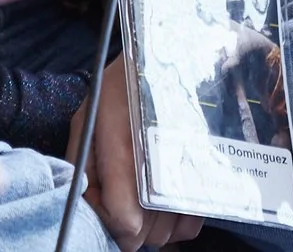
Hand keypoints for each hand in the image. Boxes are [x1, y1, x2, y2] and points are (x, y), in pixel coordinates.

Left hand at [67, 55, 204, 247]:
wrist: (173, 60)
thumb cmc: (123, 90)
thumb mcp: (89, 120)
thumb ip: (83, 168)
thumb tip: (91, 209)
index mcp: (127, 150)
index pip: (125, 224)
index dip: (108, 223)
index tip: (103, 203)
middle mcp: (165, 167)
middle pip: (146, 236)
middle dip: (128, 224)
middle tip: (120, 195)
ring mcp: (192, 173)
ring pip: (167, 234)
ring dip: (151, 223)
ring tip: (141, 192)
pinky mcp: (209, 177)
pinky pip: (189, 226)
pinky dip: (175, 219)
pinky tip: (163, 194)